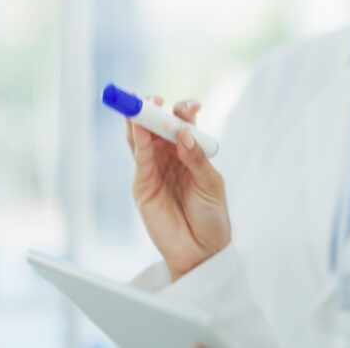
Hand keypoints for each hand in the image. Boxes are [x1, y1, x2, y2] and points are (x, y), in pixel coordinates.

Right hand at [126, 97, 230, 280]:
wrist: (201, 251)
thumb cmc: (212, 216)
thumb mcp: (211, 184)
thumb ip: (196, 159)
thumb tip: (184, 133)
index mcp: (190, 151)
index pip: (183, 123)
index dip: (184, 111)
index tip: (192, 106)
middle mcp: (169, 156)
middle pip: (156, 125)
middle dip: (153, 108)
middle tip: (153, 98)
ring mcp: (153, 169)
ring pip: (141, 138)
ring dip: (138, 120)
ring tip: (139, 104)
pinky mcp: (142, 185)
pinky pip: (139, 159)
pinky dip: (137, 141)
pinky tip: (138, 128)